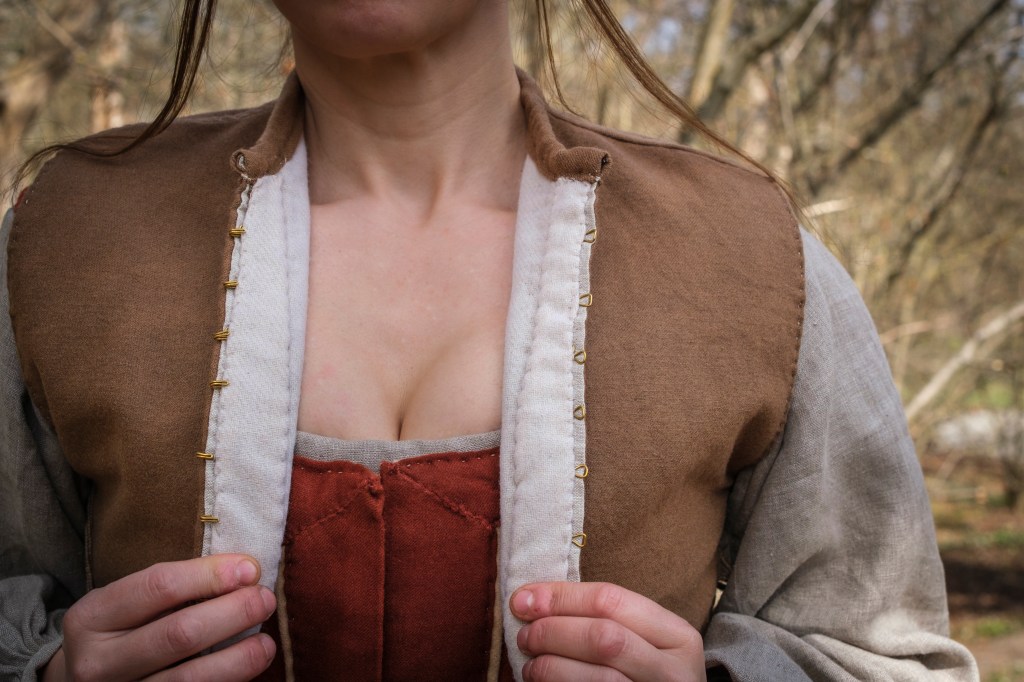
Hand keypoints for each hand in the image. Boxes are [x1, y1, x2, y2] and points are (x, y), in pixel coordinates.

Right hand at [41, 554, 276, 681]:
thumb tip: (244, 572)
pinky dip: (227, 681)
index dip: (212, 575)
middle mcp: (97, 662)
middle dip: (234, 612)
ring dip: (240, 657)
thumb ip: (172, 588)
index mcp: (91, 618)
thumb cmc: (117, 632)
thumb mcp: (123, 604)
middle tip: (265, 600)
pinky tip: (247, 668)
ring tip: (266, 643)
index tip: (250, 569)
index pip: (160, 586)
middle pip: (180, 633)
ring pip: (191, 678)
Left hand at [511, 581, 705, 680]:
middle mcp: (673, 670)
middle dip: (553, 632)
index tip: (524, 599)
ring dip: (550, 666)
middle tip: (525, 635)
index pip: (611, 600)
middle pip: (603, 638)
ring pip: (598, 677)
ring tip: (530, 664)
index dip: (561, 597)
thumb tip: (531, 599)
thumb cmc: (647, 671)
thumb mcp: (644, 640)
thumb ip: (604, 617)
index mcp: (677, 636)